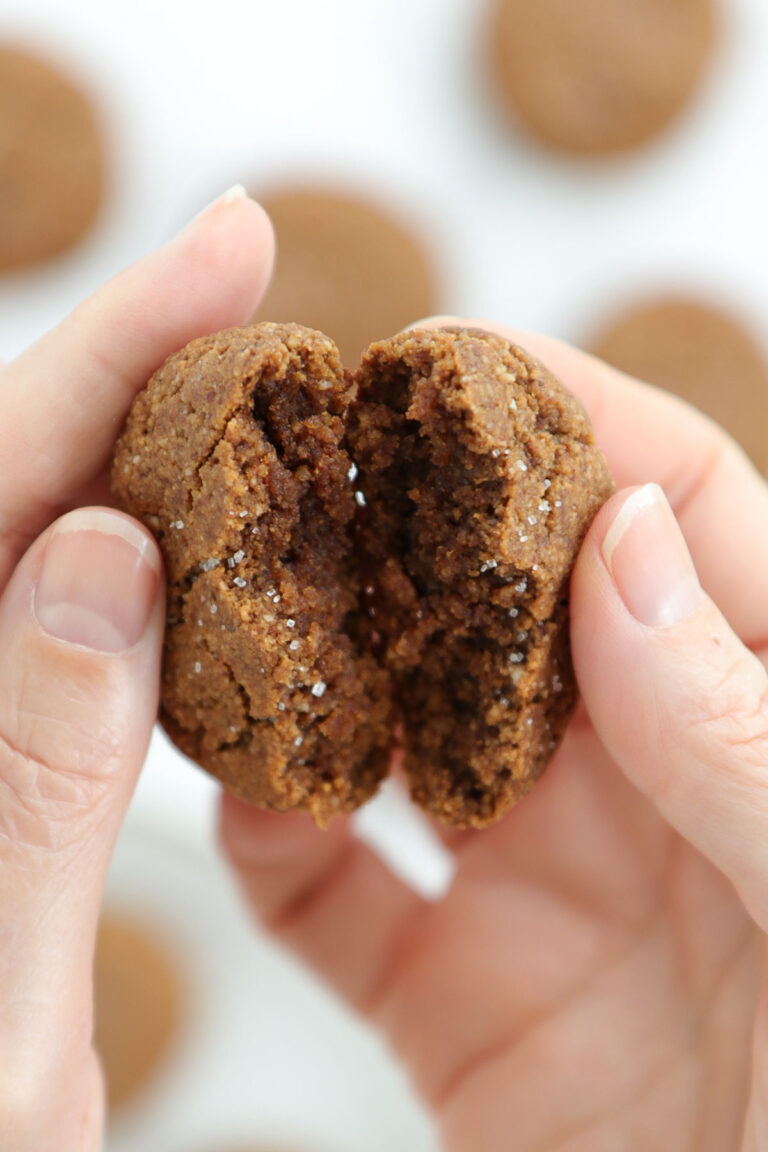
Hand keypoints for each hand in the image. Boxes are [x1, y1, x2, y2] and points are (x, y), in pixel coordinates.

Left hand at [0, 189, 273, 1150]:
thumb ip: (30, 777)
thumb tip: (101, 554)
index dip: (112, 350)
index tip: (229, 244)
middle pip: (15, 486)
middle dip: (138, 368)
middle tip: (252, 286)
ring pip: (49, 550)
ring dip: (157, 462)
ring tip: (263, 396)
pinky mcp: (8, 767)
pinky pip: (79, 640)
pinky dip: (161, 577)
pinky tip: (227, 552)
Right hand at [221, 318, 767, 1151]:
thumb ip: (747, 732)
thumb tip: (624, 549)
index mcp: (760, 720)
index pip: (672, 512)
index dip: (566, 419)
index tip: (448, 363)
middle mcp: (646, 781)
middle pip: (510, 603)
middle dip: (411, 524)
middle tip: (305, 459)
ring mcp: (542, 882)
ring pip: (406, 732)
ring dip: (325, 672)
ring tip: (246, 608)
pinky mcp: (457, 995)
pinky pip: (336, 900)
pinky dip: (275, 845)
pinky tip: (247, 803)